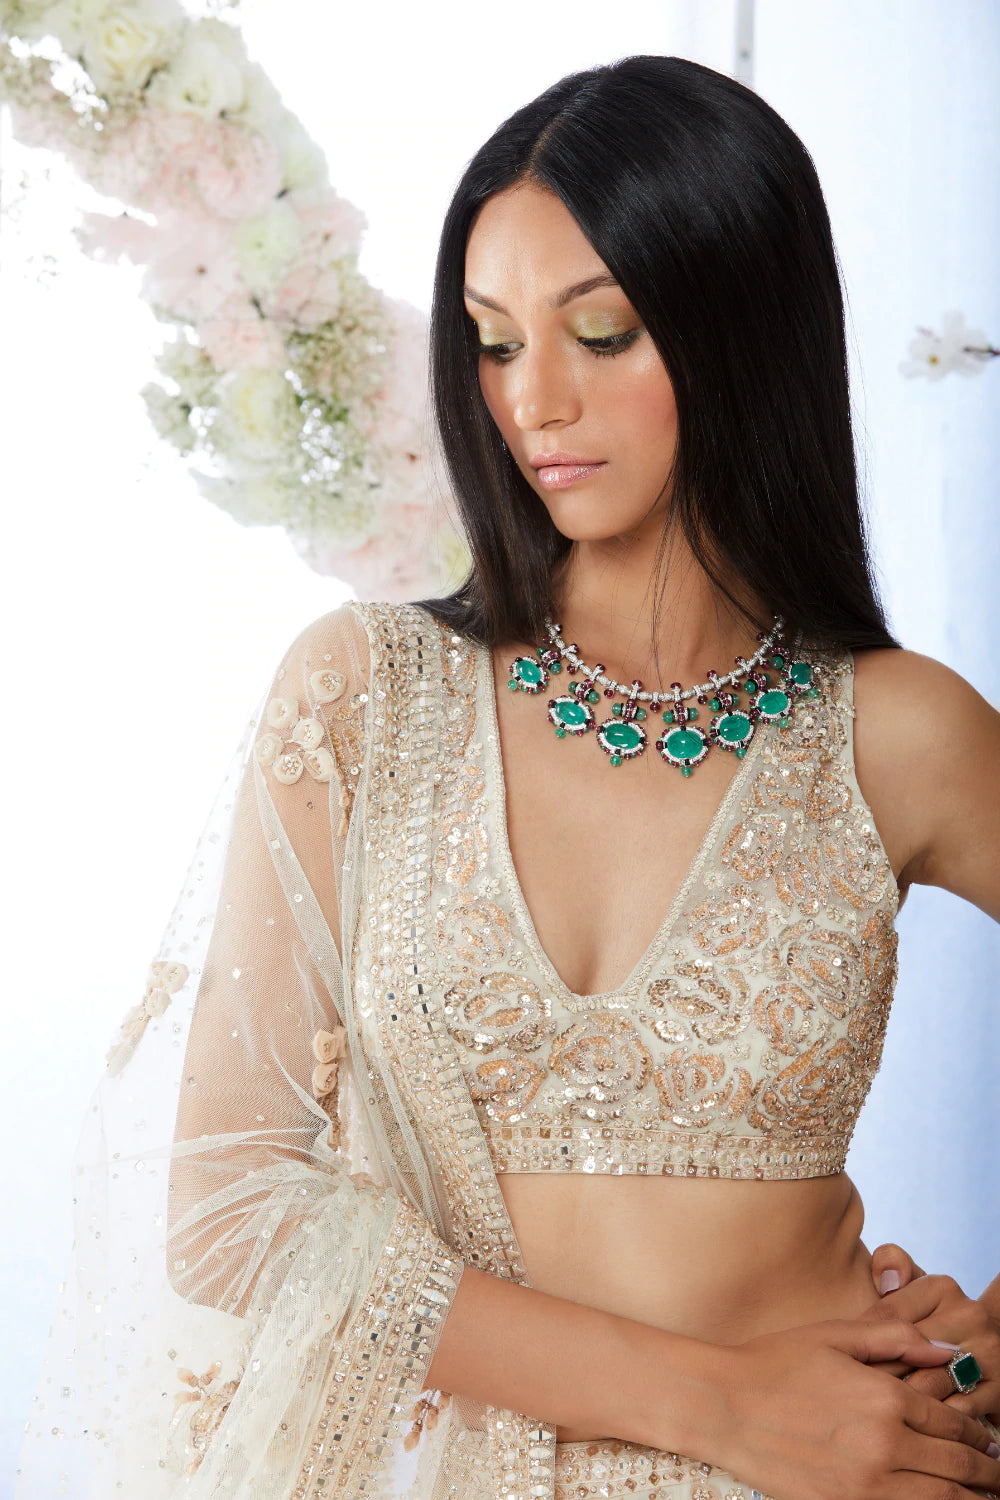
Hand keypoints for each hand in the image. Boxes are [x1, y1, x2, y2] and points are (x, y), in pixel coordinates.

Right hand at [718, 1317, 999, 1499]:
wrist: (723, 1406)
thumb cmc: (775, 1363)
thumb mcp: (835, 1336)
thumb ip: (896, 1337)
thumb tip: (946, 1350)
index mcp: (885, 1397)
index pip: (953, 1422)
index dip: (978, 1433)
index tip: (988, 1440)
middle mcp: (884, 1444)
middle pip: (958, 1467)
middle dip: (987, 1472)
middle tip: (997, 1474)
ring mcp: (866, 1484)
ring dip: (971, 1499)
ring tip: (983, 1497)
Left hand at [860, 1242, 999, 1426]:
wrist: (979, 1353)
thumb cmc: (928, 1324)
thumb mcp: (910, 1292)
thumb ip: (891, 1265)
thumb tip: (889, 1280)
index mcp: (941, 1287)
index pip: (888, 1316)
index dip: (861, 1342)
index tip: (841, 1364)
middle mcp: (970, 1315)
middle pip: (907, 1353)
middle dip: (874, 1377)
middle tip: (846, 1397)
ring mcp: (989, 1353)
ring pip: (928, 1385)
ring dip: (897, 1404)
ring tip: (870, 1418)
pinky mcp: (998, 1390)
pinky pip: (953, 1413)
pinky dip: (929, 1425)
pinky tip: (907, 1429)